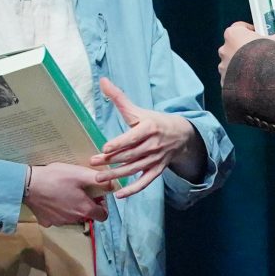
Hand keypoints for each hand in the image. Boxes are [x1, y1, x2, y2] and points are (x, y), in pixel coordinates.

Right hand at [23, 160, 110, 224]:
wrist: (28, 185)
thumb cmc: (56, 177)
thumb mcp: (80, 174)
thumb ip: (98, 179)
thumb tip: (112, 185)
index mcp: (85, 209)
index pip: (103, 216)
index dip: (102, 206)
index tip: (95, 196)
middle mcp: (74, 219)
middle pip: (87, 215)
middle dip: (86, 204)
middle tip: (78, 190)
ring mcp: (59, 222)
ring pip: (72, 217)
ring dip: (72, 208)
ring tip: (63, 192)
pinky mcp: (46, 222)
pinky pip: (56, 218)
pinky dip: (56, 211)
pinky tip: (51, 200)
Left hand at [92, 77, 201, 196]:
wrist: (180, 134)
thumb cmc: (154, 121)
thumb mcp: (138, 109)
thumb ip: (119, 97)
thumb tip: (103, 80)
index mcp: (149, 128)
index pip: (133, 137)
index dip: (119, 143)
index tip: (105, 148)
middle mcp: (153, 145)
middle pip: (130, 155)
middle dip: (111, 160)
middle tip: (94, 163)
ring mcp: (156, 159)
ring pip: (134, 169)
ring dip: (117, 175)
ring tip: (99, 178)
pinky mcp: (157, 170)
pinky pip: (145, 182)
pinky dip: (133, 190)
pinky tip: (120, 194)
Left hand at [218, 18, 274, 76]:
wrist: (259, 81)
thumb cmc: (265, 56)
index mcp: (233, 34)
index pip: (239, 27)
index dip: (250, 31)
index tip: (259, 36)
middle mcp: (224, 48)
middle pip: (234, 45)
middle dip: (245, 49)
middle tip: (260, 55)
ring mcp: (222, 65)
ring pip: (232, 62)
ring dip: (241, 65)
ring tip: (256, 71)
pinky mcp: (224, 81)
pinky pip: (231, 77)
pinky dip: (239, 79)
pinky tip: (251, 82)